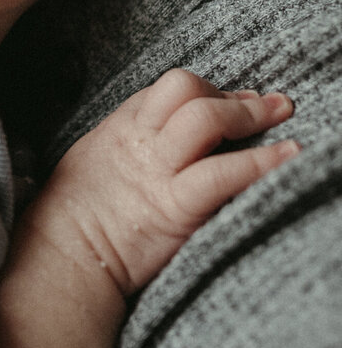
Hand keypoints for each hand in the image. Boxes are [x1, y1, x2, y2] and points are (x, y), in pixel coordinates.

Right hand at [39, 69, 296, 299]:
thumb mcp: (96, 161)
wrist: (61, 258)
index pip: (169, 90)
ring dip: (249, 115)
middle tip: (270, 104)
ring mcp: (157, 171)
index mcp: (121, 127)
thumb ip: (131, 143)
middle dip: (233, 95)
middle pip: (186, 88)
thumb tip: (167, 136)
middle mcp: (139, 140)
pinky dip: (260, 162)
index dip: (208, 90)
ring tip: (279, 116)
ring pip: (204, 118)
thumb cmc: (74, 217)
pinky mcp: (174, 206)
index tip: (236, 99)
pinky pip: (221, 173)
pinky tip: (286, 156)